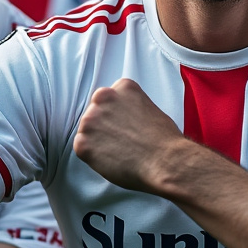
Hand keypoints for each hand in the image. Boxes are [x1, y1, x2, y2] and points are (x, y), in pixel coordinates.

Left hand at [73, 78, 186, 193]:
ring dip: (98, 140)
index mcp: (122, 86)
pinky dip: (93, 156)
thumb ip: (130, 107)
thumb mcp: (150, 108)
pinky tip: (112, 159)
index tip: (125, 126)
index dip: (116, 115)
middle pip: (95, 112)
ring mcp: (90, 119)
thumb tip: (122, 117)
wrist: (165, 160)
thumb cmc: (164, 139)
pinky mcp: (83, 142)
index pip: (109, 99)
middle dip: (104, 126)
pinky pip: (82, 148)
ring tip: (120, 151)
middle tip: (121, 141)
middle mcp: (103, 97)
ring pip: (87, 130)